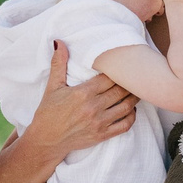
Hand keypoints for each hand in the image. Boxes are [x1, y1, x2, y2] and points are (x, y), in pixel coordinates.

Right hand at [31, 39, 137, 157]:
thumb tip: (59, 42)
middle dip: (129, 83)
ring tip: (136, 90)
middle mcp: (93, 107)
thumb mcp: (52, 86)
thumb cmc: (48, 112)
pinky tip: (131, 110)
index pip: (109, 78)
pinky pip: (125, 125)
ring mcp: (99, 122)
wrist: (46, 140)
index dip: (118, 71)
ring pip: (126, 106)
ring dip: (134, 98)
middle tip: (135, 77)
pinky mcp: (102, 135)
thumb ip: (58, 64)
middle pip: (120, 90)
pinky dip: (132, 116)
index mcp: (83, 93)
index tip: (123, 66)